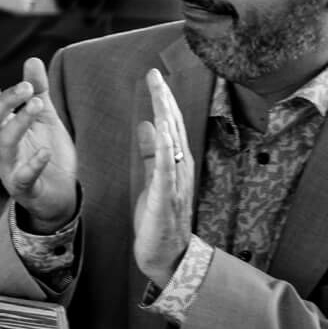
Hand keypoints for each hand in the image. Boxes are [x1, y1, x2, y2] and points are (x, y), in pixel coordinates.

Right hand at [0, 55, 78, 230]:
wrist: (60, 196)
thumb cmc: (47, 153)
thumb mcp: (45, 119)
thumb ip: (39, 92)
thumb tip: (33, 59)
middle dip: (6, 100)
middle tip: (27, 86)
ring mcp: (8, 168)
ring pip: (4, 142)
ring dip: (19, 122)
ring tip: (39, 105)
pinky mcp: (23, 188)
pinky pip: (24, 176)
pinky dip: (34, 163)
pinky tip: (45, 152)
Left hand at [132, 67, 195, 288]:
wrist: (167, 255)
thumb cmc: (158, 218)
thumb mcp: (151, 179)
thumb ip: (151, 152)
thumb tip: (146, 123)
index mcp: (175, 162)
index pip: (169, 124)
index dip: (162, 99)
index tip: (154, 75)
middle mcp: (181, 168)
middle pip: (173, 126)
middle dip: (164, 99)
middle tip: (155, 73)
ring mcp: (176, 182)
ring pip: (172, 142)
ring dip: (166, 116)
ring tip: (158, 92)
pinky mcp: (166, 198)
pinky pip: (166, 170)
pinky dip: (165, 149)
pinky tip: (160, 130)